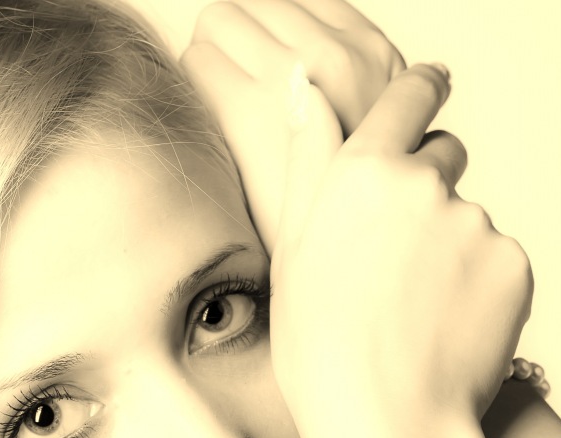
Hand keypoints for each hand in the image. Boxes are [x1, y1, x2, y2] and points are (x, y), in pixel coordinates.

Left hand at [181, 0, 403, 250]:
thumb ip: (349, 93)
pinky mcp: (250, 107)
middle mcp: (342, 57)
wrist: (333, 275)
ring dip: (213, 53)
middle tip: (240, 89)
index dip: (276, 32)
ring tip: (226, 106)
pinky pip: (199, 58)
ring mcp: (296, 76)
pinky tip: (214, 124)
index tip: (266, 71)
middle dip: (242, 38)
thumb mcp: (370, 141)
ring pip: (221, 17)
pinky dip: (195, 82)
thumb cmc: (341, 221)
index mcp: (379, 60)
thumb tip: (309, 74)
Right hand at [269, 66, 532, 437]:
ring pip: (466, 219)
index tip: (426, 92)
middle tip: (393, 262)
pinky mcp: (514, 264)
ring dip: (446, 249)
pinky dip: (476, 286)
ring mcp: (476, 224)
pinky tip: (444, 326)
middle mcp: (425, 184)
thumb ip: (308, 164)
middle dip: (423, 191)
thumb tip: (305, 92)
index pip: (407, 97)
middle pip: (442, 158)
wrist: (386, 424)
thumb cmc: (322, 355)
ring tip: (414, 312)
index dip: (418, 93)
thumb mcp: (292, 256)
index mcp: (362, 175)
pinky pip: (495, 259)